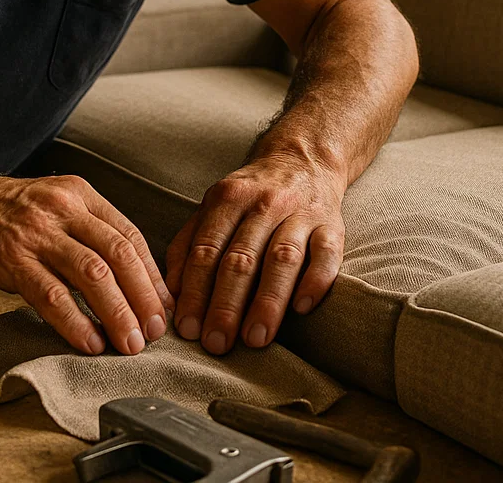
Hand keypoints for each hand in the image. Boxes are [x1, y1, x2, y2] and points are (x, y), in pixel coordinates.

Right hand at [0, 167, 173, 354]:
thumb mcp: (53, 204)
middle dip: (143, 299)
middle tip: (154, 332)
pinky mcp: (11, 258)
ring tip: (129, 343)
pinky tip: (89, 342)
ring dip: (117, 314)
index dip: (152, 276)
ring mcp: (36, 232)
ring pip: (93, 276)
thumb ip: (87, 230)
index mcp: (79, 194)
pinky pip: (52, 295)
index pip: (129, 235)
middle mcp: (62, 208)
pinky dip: (75, 323)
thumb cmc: (1, 210)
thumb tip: (129, 277)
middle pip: (118, 255)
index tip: (164, 306)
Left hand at [165, 151, 345, 354]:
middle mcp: (264, 203)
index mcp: (228, 198)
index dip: (195, 291)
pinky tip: (302, 309)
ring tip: (254, 339)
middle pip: (241, 257)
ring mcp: (300, 213)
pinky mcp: (332, 225)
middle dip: (226, 304)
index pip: (207, 249)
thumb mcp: (212, 207)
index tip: (187, 329)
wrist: (303, 159)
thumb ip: (188, 244)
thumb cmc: (250, 195)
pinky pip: (326, 254)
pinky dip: (315, 281)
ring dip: (267, 301)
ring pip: (282, 258)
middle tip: (216, 344)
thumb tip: (170, 291)